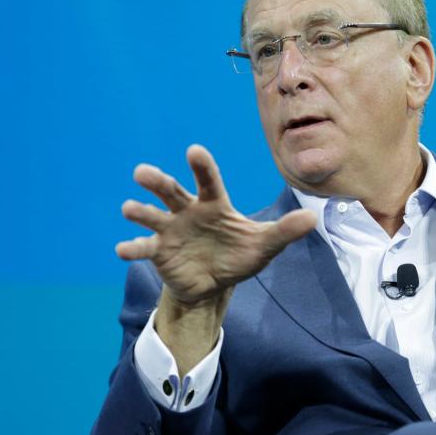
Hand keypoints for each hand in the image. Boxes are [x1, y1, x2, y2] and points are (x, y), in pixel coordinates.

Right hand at [116, 144, 316, 307]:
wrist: (215, 284)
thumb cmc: (238, 255)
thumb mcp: (264, 246)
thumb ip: (284, 231)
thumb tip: (313, 218)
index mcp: (214, 204)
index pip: (208, 181)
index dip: (201, 167)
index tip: (192, 150)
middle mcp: (188, 211)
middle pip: (170, 191)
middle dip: (157, 181)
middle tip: (141, 172)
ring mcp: (170, 230)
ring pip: (152, 215)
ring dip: (139, 211)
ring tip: (129, 208)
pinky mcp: (159, 251)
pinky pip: (143, 247)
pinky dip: (132, 248)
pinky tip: (122, 249)